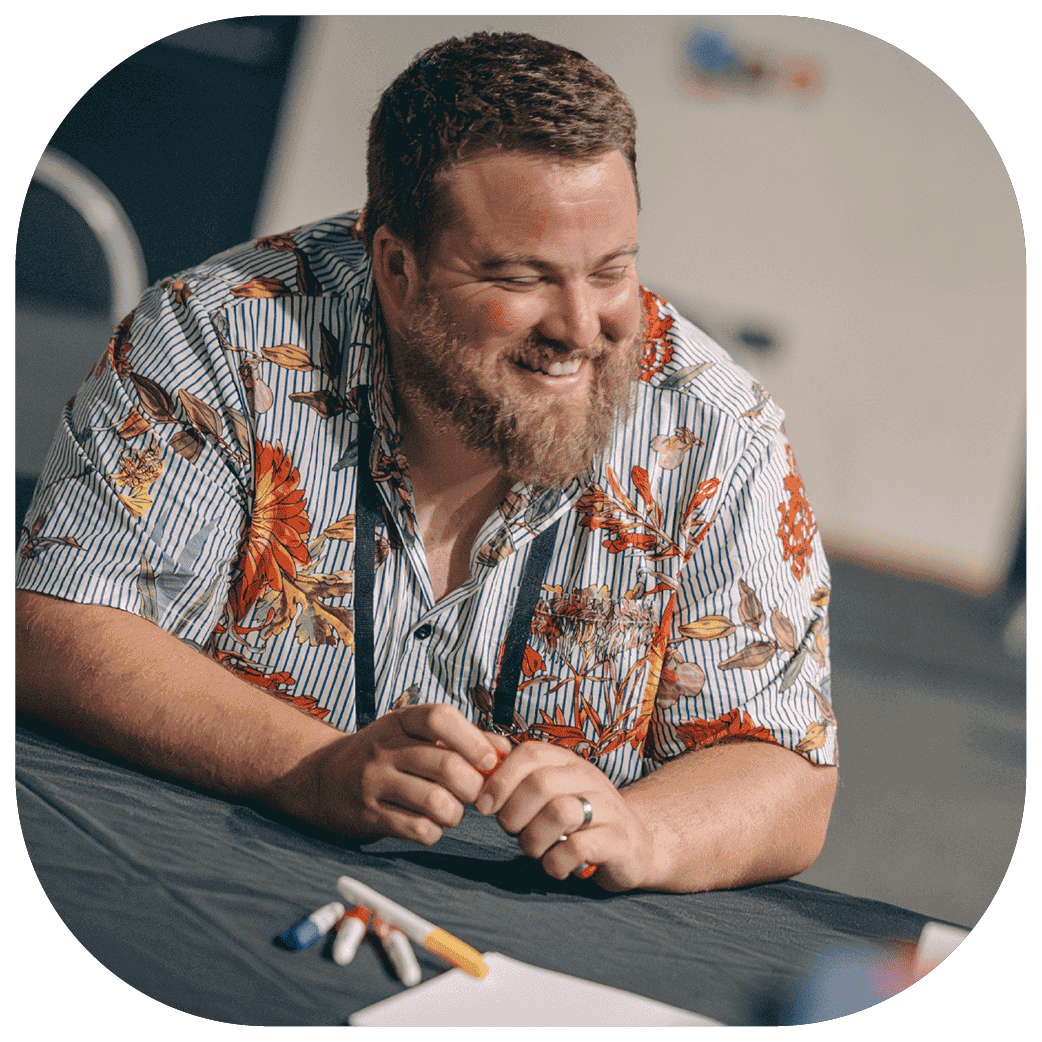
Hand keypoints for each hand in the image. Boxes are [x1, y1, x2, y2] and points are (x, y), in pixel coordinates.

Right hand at [300, 703, 500, 844]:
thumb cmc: (384, 754)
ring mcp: (374, 782)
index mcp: (400, 721)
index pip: (440, 718)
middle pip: (446, 766)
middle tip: (472, 794)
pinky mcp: (368, 815)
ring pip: (436, 802)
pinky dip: (434, 832)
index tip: (488, 760)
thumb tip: (505, 750)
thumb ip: (461, 737)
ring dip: (455, 813)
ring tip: (451, 811)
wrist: (322, 778)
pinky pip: (417, 829)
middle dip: (472, 787)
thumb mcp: (413, 733)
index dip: (473, 739)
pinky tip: (430, 825)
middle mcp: (384, 747)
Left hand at [475, 741, 656, 890]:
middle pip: (540, 783)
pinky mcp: (618, 840)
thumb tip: (476, 771)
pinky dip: (556, 863)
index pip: (529, 753)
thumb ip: (519, 780)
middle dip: (513, 814)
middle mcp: (588, 778)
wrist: (635, 845)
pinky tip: (555, 866)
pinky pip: (578, 847)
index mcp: (568, 762)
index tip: (484, 806)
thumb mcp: (552, 792)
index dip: (500, 779)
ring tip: (535, 851)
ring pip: (559, 813)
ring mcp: (607, 808)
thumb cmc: (579, 819)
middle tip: (512, 832)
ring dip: (534, 841)